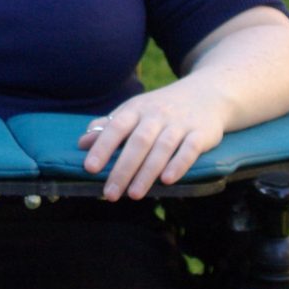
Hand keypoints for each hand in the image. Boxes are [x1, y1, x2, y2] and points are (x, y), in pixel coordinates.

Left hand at [77, 87, 223, 200]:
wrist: (206, 93)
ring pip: (162, 148)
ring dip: (147, 172)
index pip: (116, 127)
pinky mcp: (202, 133)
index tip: (89, 168)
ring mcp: (180, 123)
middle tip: (110, 193)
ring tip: (133, 195)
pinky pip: (190, 149)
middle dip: (123, 169)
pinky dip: (179, 165)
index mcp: (136, 109)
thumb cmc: (161, 108)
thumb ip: (109, 127)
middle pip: (138, 142)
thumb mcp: (134, 111)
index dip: (102, 147)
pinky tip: (167, 181)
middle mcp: (157, 115)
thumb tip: (82, 143)